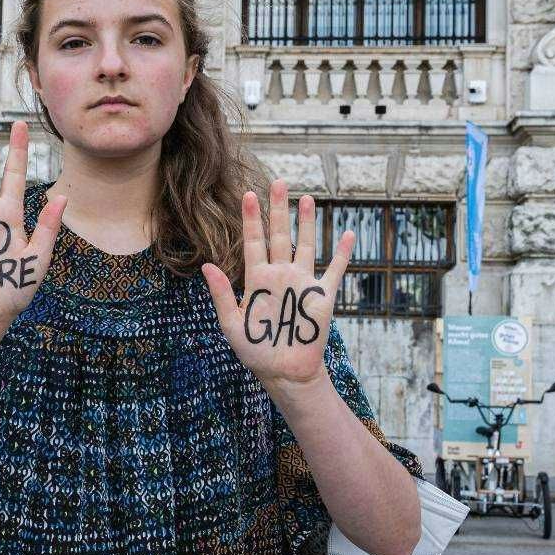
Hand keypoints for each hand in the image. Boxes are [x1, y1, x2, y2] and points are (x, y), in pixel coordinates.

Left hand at [201, 180, 353, 392]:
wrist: (285, 371)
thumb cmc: (255, 351)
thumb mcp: (231, 324)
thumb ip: (221, 294)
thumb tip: (206, 266)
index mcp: (257, 279)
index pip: (253, 242)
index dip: (251, 219)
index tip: (248, 195)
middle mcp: (280, 275)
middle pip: (280, 235)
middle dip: (279, 210)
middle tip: (278, 182)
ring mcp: (302, 282)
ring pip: (306, 244)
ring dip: (307, 222)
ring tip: (308, 198)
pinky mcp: (323, 296)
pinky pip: (336, 270)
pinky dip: (343, 253)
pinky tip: (348, 233)